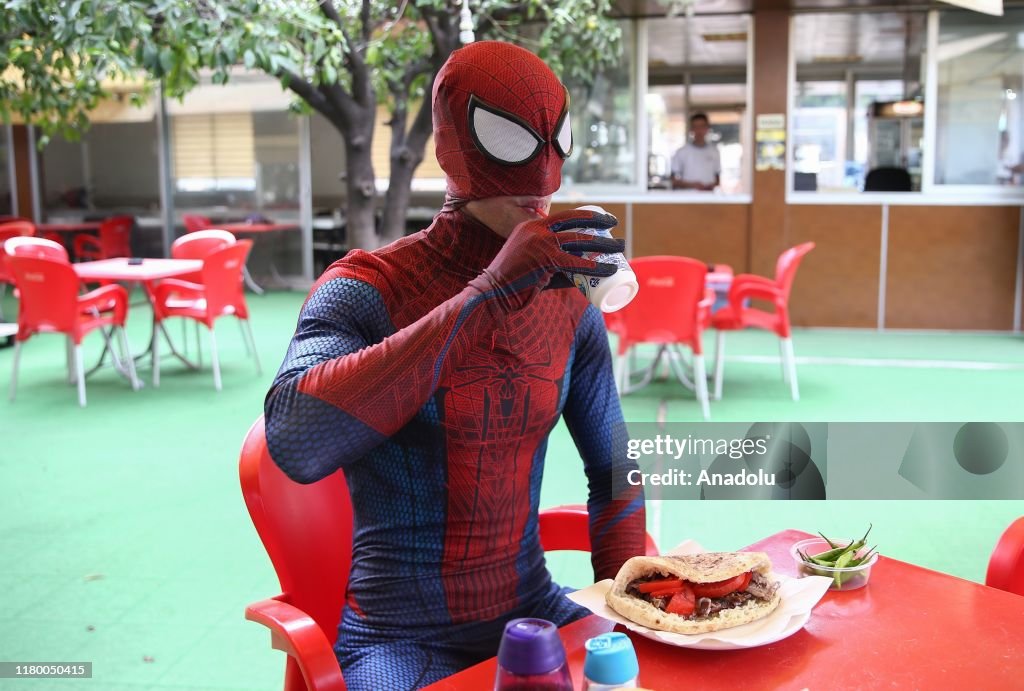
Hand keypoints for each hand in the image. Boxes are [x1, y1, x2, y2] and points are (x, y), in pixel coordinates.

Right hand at [469, 208, 624, 313]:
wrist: (493, 292)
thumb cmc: (515, 282)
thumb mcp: (532, 263)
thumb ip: (554, 264)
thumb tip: (583, 274)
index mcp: (532, 225)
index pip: (565, 215)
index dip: (588, 216)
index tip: (604, 220)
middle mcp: (537, 230)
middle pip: (575, 222)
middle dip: (599, 223)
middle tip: (615, 227)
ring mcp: (540, 243)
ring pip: (579, 241)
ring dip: (603, 244)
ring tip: (620, 247)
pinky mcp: (544, 260)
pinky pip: (575, 262)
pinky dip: (594, 266)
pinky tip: (608, 268)